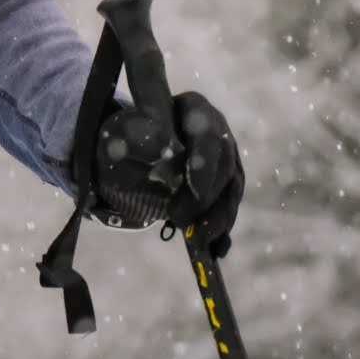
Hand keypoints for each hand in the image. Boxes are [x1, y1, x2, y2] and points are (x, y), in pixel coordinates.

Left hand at [92, 91, 242, 255]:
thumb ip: (130, 139)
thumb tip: (128, 154)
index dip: (203, 161)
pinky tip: (217, 249)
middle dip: (205, 196)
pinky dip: (223, 228)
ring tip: (200, 239)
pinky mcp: (228, 182)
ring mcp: (227, 157)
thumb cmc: (134, 131)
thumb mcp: (128, 128)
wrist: (143, 141)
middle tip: (181, 218)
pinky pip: (230, 205)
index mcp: (194, 109)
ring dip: (218, 217)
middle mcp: (218, 130)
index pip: (206, 133)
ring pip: (232, 188)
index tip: (193, 186)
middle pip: (223, 165)